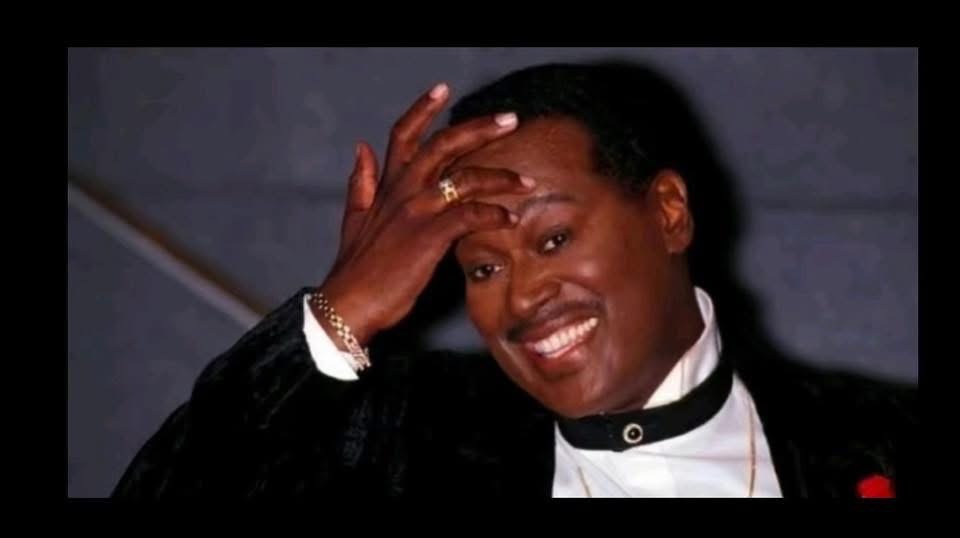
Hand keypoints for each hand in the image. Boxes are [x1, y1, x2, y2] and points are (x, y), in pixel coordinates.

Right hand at [317, 83, 534, 346]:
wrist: (349, 302)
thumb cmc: (356, 267)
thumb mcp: (354, 217)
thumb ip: (361, 181)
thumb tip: (360, 147)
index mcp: (386, 185)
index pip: (403, 135)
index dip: (422, 109)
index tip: (443, 88)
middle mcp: (403, 191)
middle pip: (444, 145)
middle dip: (480, 128)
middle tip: (511, 119)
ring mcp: (417, 212)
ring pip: (465, 178)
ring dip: (500, 177)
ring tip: (526, 182)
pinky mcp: (429, 237)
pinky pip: (470, 215)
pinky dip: (494, 214)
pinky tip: (510, 219)